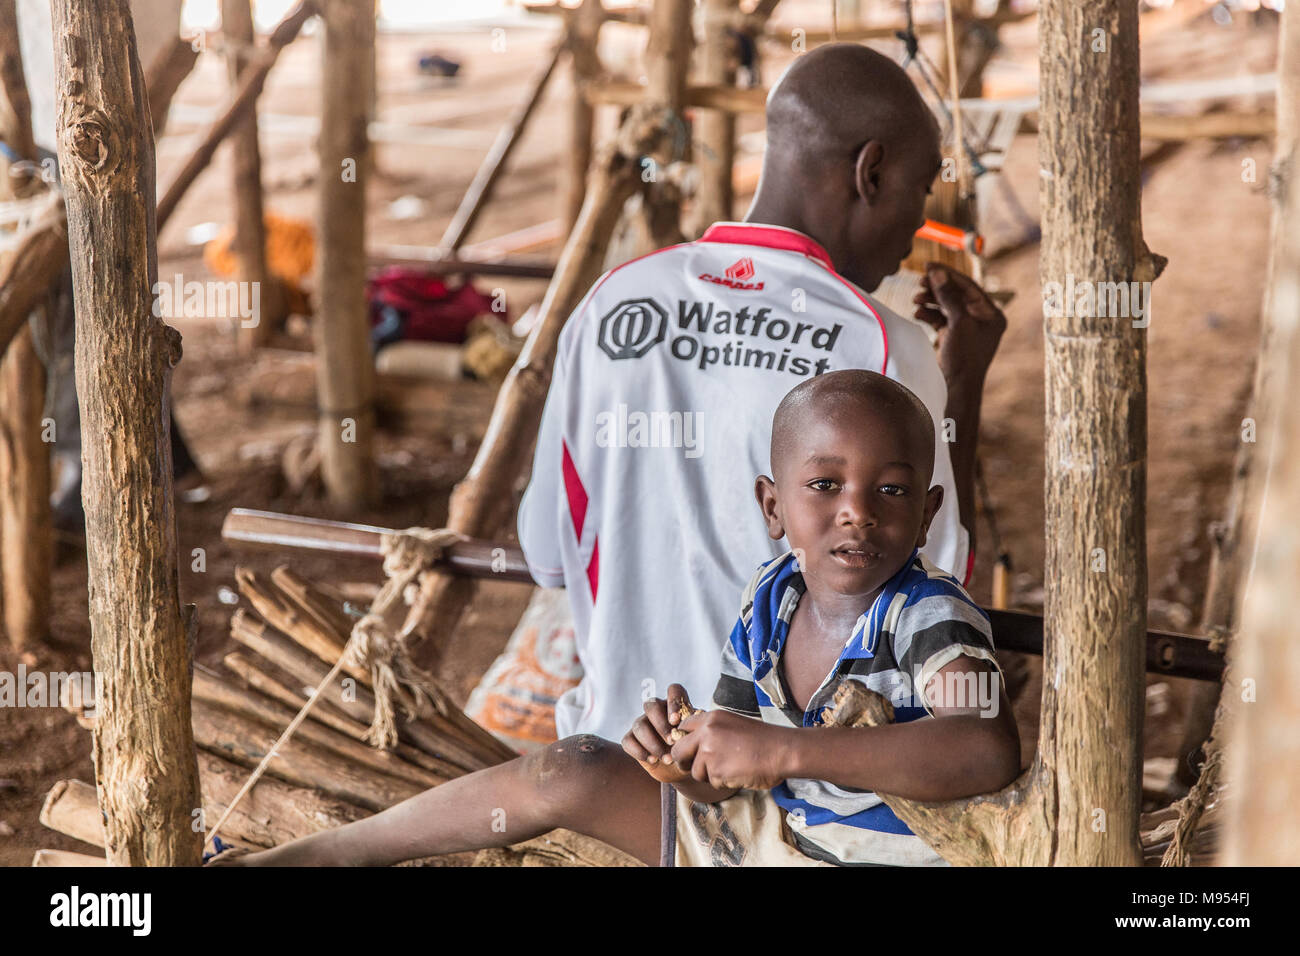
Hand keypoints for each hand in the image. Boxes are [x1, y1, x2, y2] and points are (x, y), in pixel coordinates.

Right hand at [622, 683, 696, 784]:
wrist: (680, 771)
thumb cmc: (691, 750)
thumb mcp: (698, 740)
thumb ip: (695, 728)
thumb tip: (691, 720)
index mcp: (675, 706)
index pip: (674, 690)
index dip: (673, 702)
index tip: (676, 721)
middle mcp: (657, 711)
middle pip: (651, 705)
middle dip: (661, 725)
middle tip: (672, 742)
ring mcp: (642, 724)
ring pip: (639, 725)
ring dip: (653, 744)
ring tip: (667, 759)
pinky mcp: (631, 739)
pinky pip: (628, 741)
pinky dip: (639, 751)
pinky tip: (652, 760)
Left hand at [669, 709, 791, 790]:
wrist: (781, 751)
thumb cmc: (763, 739)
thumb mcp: (733, 724)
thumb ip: (713, 731)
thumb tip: (694, 744)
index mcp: (711, 718)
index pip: (683, 728)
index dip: (685, 741)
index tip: (690, 749)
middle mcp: (706, 733)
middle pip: (679, 750)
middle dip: (685, 761)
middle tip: (697, 766)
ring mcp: (709, 752)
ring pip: (695, 771)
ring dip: (709, 774)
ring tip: (731, 767)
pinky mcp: (716, 771)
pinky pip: (711, 782)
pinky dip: (722, 782)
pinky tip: (737, 773)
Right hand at [912, 262, 1005, 383]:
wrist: (955, 389)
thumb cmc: (964, 358)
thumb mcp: (958, 322)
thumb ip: (948, 295)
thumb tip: (937, 272)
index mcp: (991, 314)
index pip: (969, 286)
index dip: (948, 275)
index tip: (929, 266)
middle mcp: (981, 320)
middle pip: (957, 294)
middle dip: (937, 288)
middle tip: (920, 282)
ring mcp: (967, 329)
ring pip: (947, 306)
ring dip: (930, 301)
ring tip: (916, 299)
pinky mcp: (953, 337)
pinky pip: (940, 319)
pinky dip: (929, 314)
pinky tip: (917, 313)